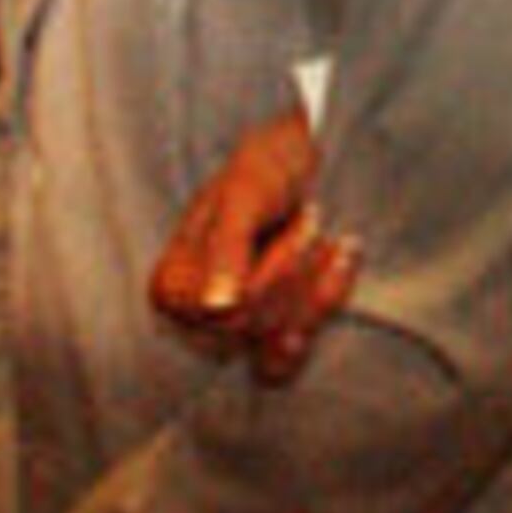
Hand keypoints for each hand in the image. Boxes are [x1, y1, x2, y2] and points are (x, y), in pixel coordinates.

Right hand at [148, 108, 356, 382]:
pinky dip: (323, 305)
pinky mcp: (260, 336)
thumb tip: (215, 306)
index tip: (309, 217)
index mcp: (170, 286)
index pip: (236, 308)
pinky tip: (341, 263)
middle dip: (300, 270)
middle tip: (315, 218)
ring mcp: (227, 329)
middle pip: (258, 325)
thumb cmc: (265, 169)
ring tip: (333, 240)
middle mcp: (191, 316)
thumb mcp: (246, 195)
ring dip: (317, 288)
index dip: (280, 266)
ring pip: (278, 342)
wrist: (297, 158)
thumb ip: (228, 246)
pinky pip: (290, 355)